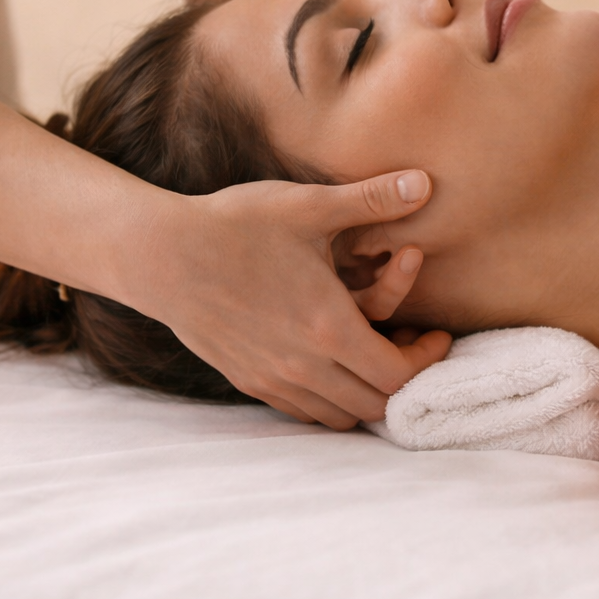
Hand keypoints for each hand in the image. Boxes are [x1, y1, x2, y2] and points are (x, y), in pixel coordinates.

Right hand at [141, 171, 451, 428]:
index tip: (437, 336)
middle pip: (375, 405)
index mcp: (328, 328)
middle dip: (404, 381)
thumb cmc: (235, 225)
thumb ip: (371, 200)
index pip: (398, 375)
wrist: (161, 255)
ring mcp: (273, 379)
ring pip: (339, 416)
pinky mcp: (248, 381)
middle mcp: (304, 366)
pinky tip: (331, 366)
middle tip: (412, 346)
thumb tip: (426, 182)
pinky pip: (303, 412)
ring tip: (374, 357)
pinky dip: (329, 400)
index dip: (427, 361)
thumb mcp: (307, 206)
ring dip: (367, 395)